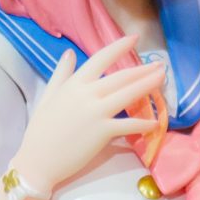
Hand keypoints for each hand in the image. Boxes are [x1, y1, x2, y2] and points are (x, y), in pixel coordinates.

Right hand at [15, 34, 160, 195]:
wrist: (37, 161)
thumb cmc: (40, 130)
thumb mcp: (48, 96)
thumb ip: (61, 73)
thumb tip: (69, 53)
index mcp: (75, 83)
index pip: (101, 58)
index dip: (119, 47)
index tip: (134, 39)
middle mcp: (87, 94)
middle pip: (121, 77)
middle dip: (143, 70)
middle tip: (160, 66)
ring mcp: (96, 112)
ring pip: (128, 94)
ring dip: (148, 86)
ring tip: (162, 80)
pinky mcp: (102, 132)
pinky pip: (128, 125)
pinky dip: (143, 123)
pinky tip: (155, 122)